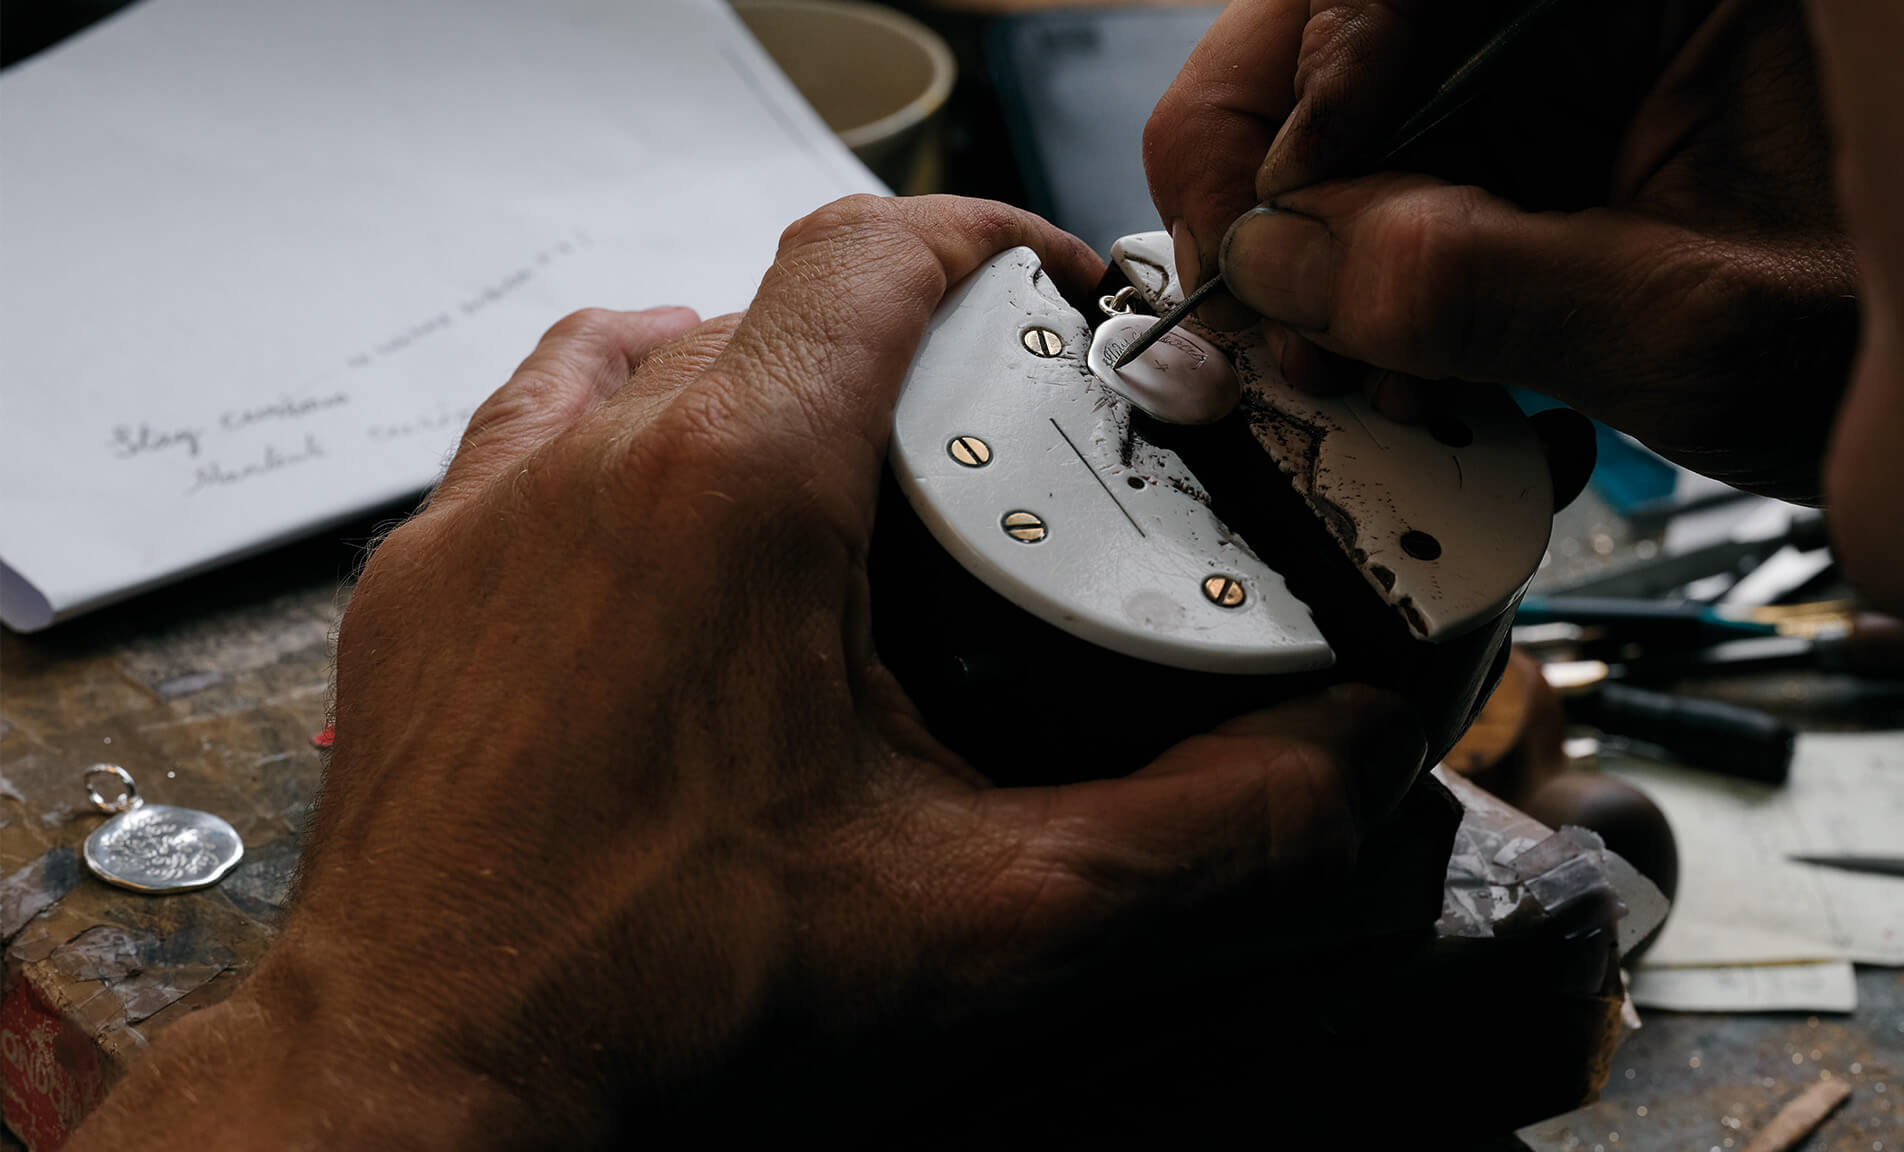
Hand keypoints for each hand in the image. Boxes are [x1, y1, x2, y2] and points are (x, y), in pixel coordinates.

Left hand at [71, 195, 1436, 1148]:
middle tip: (985, 440)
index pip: (875, 254)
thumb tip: (1335, 761)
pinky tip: (675, 522)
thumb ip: (1199, 830)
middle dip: (905, 342)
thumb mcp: (987, 919)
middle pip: (777, 302)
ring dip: (763, 374)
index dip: (989, 242)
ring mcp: (490, 514)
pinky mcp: (427, 581)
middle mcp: (595, 464)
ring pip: (650, 347)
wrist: (434, 1084)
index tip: (1054, 291)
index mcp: (736, 490)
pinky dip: (630, 432)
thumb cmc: (663, 1002)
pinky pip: (538, 428)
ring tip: (846, 470)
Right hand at [1145, 0, 1856, 501]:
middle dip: (1290, 196)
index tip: (1272, 232)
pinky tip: (1411, 371)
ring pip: (1353, 137)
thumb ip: (1474, 289)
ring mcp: (1554, 80)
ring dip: (1323, 269)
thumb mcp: (1692, 324)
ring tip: (1359, 372)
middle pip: (1338, 47)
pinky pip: (1399, 204)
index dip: (1311, 96)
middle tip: (1270, 314)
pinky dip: (1375, 302)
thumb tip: (1279, 265)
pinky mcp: (1537, 160)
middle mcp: (1582, 6)